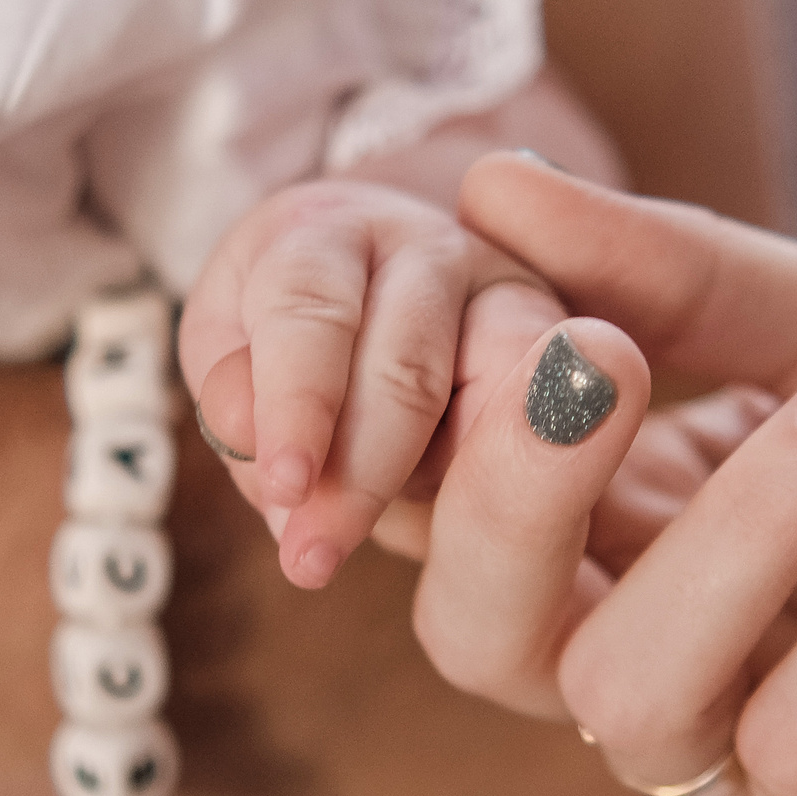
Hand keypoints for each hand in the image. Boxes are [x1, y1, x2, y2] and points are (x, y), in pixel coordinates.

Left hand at [177, 179, 561, 587]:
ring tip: (385, 546)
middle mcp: (430, 249)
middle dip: (360, 475)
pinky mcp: (565, 355)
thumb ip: (236, 393)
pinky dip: (500, 484)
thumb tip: (258, 443)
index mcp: (323, 235)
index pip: (307, 311)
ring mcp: (512, 297)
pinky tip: (461, 524)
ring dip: (435, 489)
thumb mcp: (231, 350)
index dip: (297, 402)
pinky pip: (549, 430)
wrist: (382, 297)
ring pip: (497, 399)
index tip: (287, 485)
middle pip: (406, 366)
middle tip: (315, 560)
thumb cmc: (294, 339)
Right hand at [416, 155, 796, 795]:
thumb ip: (684, 278)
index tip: (516, 293)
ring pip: (632, 697)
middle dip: (514, 494)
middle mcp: (661, 651)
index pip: (445, 502)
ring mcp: (756, 770)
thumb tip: (491, 184)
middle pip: (482, 633)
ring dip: (746, 528)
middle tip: (606, 355)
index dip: (435, 411)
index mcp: (622, 522)